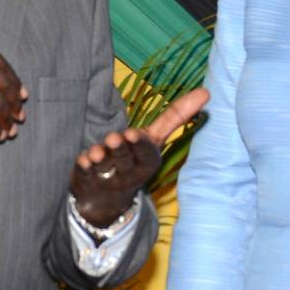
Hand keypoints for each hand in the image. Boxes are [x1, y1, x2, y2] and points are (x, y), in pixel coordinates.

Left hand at [69, 87, 207, 226]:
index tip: (133, 133)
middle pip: (125, 159)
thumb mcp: (155, 140)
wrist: (107, 198)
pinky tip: (83, 160)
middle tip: (115, 137)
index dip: (140, 144)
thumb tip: (206, 91)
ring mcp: (107, 178)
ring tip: (96, 151)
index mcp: (147, 161)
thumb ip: (176, 116)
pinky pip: (85, 174)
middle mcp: (128, 172)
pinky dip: (84, 166)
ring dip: (101, 157)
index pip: (146, 153)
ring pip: (104, 166)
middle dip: (120, 149)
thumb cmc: (135, 158)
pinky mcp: (86, 180)